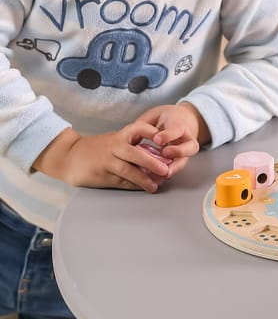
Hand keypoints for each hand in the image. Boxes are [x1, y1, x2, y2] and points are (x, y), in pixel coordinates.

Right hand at [32, 123, 169, 192]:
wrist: (69, 156)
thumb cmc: (96, 148)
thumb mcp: (114, 140)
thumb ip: (132, 145)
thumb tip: (157, 155)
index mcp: (119, 136)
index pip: (139, 129)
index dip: (152, 133)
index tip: (166, 139)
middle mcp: (114, 147)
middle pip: (136, 154)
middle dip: (152, 162)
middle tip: (166, 170)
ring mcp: (107, 162)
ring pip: (128, 171)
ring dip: (144, 179)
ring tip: (155, 186)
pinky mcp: (101, 175)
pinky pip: (120, 182)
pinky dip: (132, 186)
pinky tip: (142, 188)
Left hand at [133, 103, 208, 178]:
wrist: (184, 119)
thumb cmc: (167, 117)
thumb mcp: (156, 114)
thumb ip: (146, 123)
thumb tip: (132, 133)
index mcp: (179, 124)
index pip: (176, 130)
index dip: (167, 135)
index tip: (156, 140)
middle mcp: (186, 138)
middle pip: (190, 147)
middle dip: (178, 151)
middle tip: (165, 153)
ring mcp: (185, 150)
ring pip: (186, 160)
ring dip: (175, 167)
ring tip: (164, 173)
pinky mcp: (181, 159)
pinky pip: (178, 167)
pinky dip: (170, 172)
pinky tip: (158, 178)